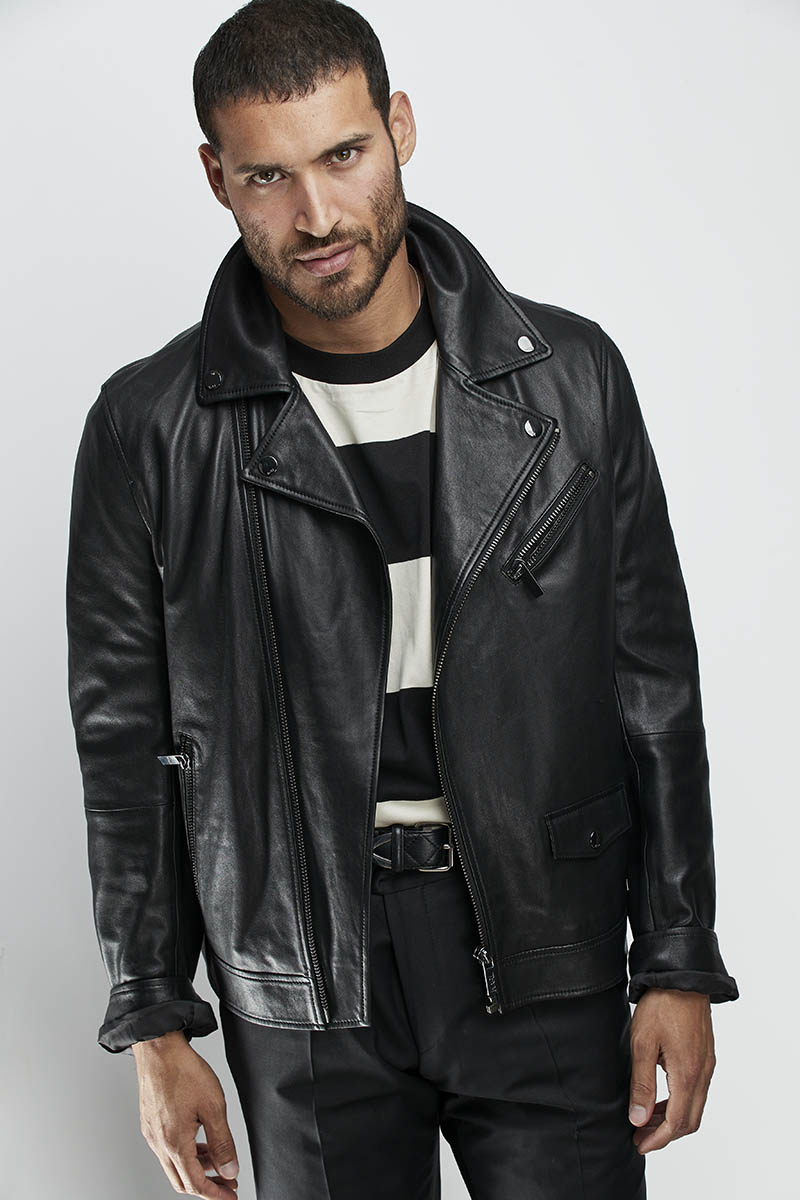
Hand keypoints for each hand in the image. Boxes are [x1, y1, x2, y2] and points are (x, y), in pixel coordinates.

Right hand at [133, 1030, 239, 1196]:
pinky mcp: (150, 1123)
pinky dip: (186, 1154)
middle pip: (182, 1181)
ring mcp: (152, 1134)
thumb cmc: (184, 1071)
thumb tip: (230, 1169)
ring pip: (174, 1166)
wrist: (159, 1048)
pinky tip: (200, 1143)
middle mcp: (159, 1144)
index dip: (215, 1194)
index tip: (231, 1195)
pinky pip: (168, 1150)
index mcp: (174, 1143)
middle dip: (207, 1185)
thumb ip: (222, 1142)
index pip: (195, 1184)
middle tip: (228, 1184)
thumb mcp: (213, 1106)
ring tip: (218, 1161)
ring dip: (197, 1168)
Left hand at [627, 988, 715, 1154]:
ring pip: (694, 1106)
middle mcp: (703, 1073)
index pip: (677, 1122)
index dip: (658, 1138)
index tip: (639, 1144)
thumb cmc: (661, 1006)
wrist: (682, 977)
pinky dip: (679, 1101)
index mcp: (688, 1074)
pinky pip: (696, 1090)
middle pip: (690, 1120)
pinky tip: (660, 1097)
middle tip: (640, 1136)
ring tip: (646, 1119)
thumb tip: (639, 1119)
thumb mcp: (642, 1044)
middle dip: (665, 1133)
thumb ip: (642, 1084)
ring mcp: (706, 1064)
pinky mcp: (705, 1055)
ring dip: (672, 1118)